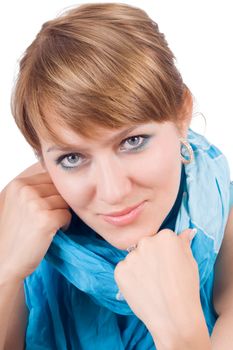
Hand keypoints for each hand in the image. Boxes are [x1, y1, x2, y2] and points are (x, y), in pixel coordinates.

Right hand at [0, 162, 71, 282]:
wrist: (4, 261)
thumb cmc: (13, 233)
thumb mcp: (16, 203)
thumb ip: (32, 189)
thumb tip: (57, 178)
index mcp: (18, 184)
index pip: (50, 177)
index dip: (54, 192)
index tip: (49, 206)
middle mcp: (25, 190)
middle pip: (59, 188)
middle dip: (59, 202)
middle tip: (51, 217)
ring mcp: (35, 204)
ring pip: (65, 201)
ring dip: (62, 213)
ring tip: (51, 225)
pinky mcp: (46, 219)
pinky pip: (68, 215)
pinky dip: (65, 224)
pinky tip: (53, 231)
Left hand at [114, 228, 209, 348]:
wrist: (174, 317)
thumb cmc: (186, 289)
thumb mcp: (190, 262)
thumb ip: (184, 243)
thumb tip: (187, 231)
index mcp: (165, 236)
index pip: (161, 239)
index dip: (165, 254)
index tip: (169, 266)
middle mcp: (146, 242)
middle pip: (146, 245)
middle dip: (150, 257)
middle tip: (160, 277)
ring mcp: (131, 256)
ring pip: (134, 258)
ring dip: (139, 267)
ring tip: (151, 285)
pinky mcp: (119, 270)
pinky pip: (123, 269)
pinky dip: (129, 278)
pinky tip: (141, 289)